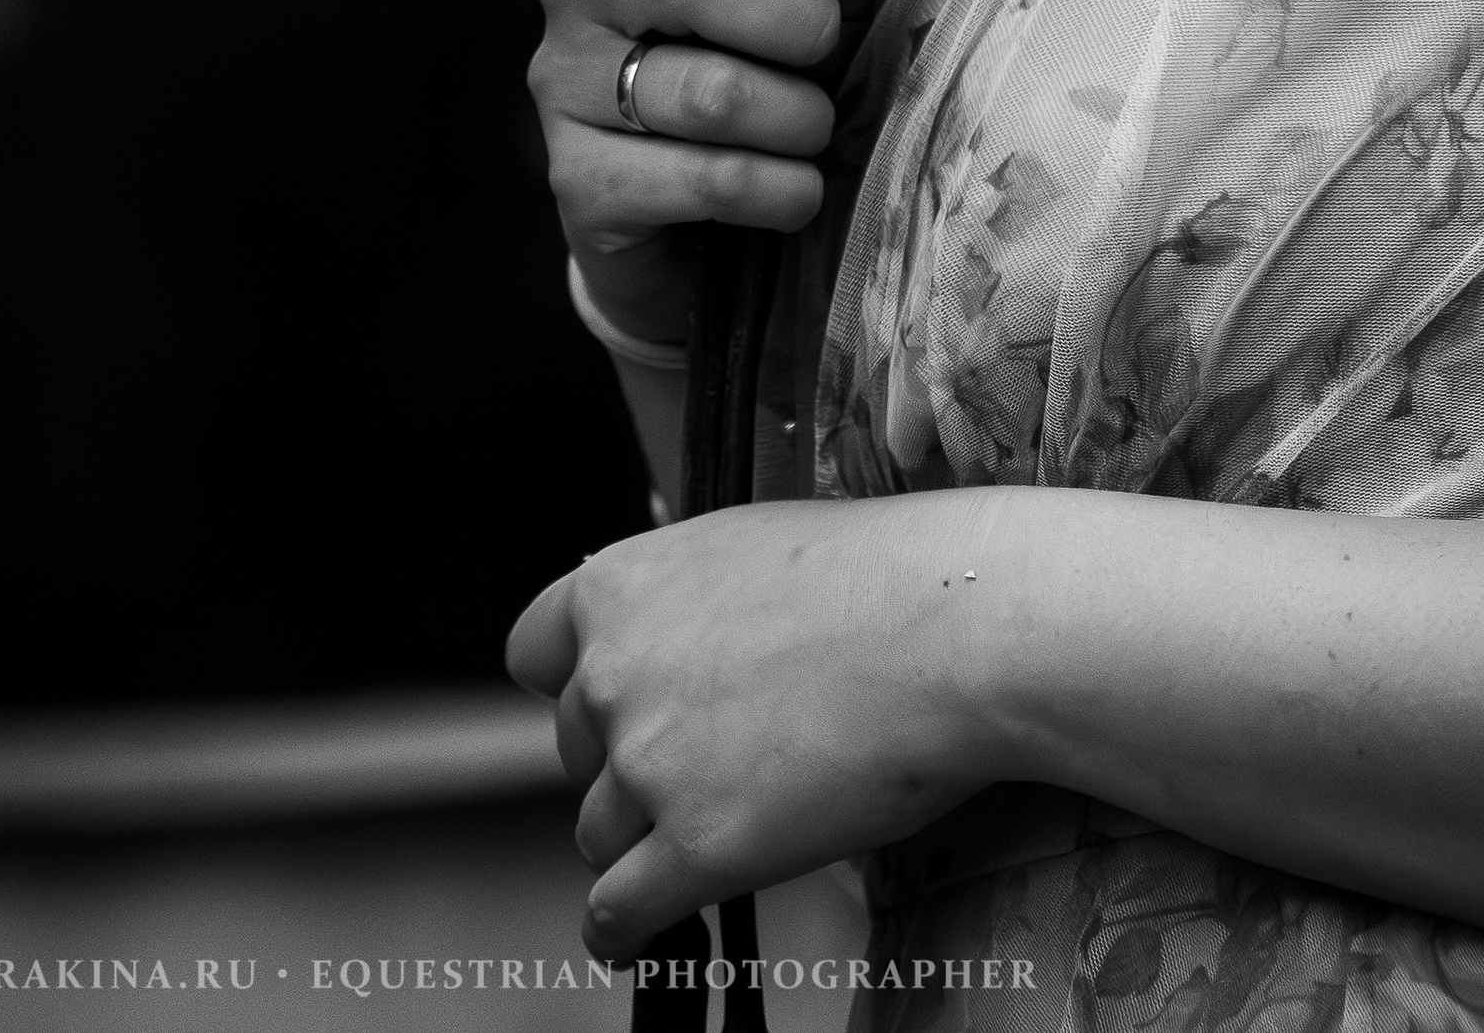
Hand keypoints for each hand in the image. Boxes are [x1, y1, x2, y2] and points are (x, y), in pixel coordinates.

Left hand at [506, 494, 1001, 958]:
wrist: (949, 626)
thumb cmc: (871, 578)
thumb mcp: (739, 548)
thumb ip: (677, 602)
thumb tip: (664, 641)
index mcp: (615, 587)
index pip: (534, 657)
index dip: (574, 691)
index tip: (606, 717)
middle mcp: (612, 673)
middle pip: (575, 754)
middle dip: (624, 767)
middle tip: (699, 769)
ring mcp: (650, 765)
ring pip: (599, 835)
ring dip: (640, 844)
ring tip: (703, 837)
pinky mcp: (697, 847)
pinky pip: (618, 913)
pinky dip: (620, 931)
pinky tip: (636, 936)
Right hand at [529, 0, 877, 354]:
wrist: (712, 226)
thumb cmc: (764, 73)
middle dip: (794, 21)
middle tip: (829, 51)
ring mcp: (562, 88)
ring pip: (708, 94)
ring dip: (798, 116)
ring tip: (811, 129)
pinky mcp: (579, 184)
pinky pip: (712, 181)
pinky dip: (781, 188)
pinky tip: (790, 190)